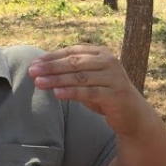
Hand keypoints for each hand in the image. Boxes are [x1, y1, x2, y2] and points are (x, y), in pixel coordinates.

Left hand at [28, 45, 150, 134]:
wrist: (133, 114)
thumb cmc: (105, 94)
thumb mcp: (88, 80)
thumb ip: (71, 73)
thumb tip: (41, 70)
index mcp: (101, 53)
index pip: (72, 51)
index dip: (52, 57)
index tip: (34, 63)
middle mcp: (109, 61)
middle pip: (75, 62)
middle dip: (51, 67)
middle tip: (32, 71)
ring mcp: (113, 77)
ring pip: (80, 77)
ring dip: (57, 79)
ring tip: (39, 82)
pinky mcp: (115, 94)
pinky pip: (89, 92)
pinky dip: (71, 92)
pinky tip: (57, 93)